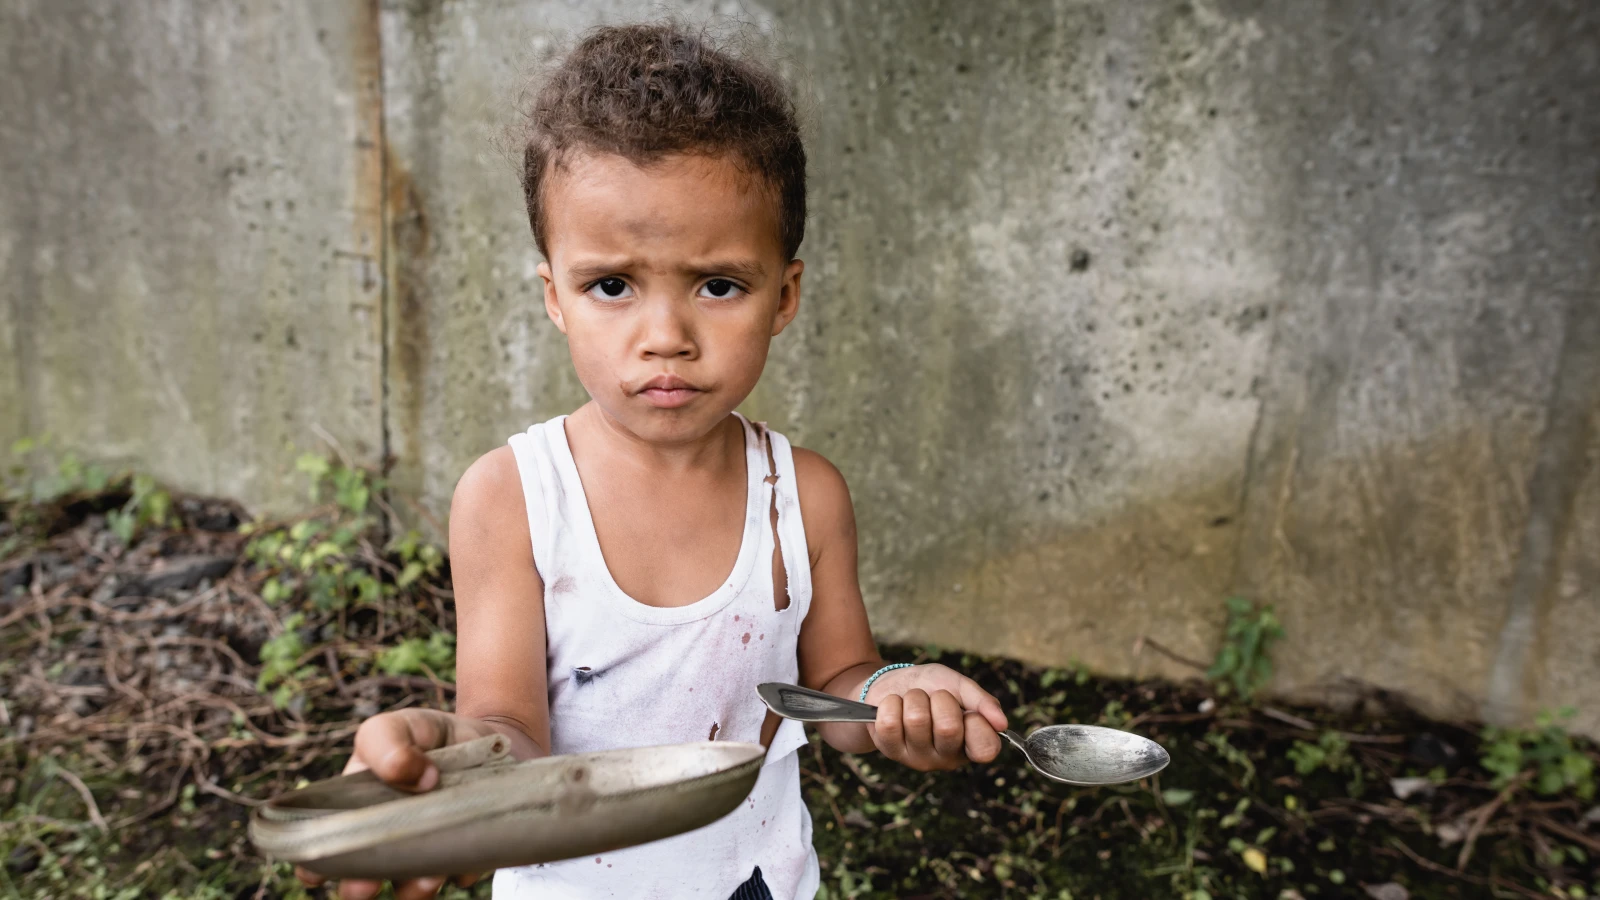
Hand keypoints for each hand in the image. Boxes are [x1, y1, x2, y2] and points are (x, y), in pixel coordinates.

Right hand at [294, 708, 487, 898]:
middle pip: (363, 881)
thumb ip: (388, 742)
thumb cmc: (430, 736)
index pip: (324, 848)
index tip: (314, 873)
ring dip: (415, 888)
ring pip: (412, 888)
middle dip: (360, 888)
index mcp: (357, 812)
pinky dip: (465, 865)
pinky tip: (470, 849)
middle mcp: (387, 843)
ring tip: (426, 877)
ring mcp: (426, 854)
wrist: (493, 741)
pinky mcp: (467, 856)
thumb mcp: (402, 725)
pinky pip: (464, 871)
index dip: (315, 866)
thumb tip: (414, 777)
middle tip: (366, 886)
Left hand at [864, 664, 1008, 770]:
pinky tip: (896, 708)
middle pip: (948, 728)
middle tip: (934, 698)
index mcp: (971, 744)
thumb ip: (982, 701)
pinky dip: (892, 704)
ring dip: (914, 698)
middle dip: (940, 699)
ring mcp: (918, 759)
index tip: (967, 710)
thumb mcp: (958, 685)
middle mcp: (947, 758)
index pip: (986, 749)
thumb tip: (1002, 724)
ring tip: (914, 701)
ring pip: (916, 720)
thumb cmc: (930, 687)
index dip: (976, 722)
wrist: (892, 683)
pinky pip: (890, 722)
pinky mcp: (891, 752)